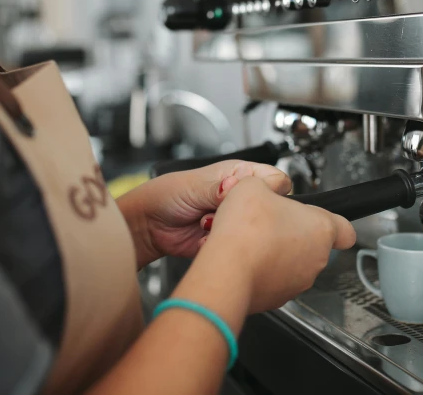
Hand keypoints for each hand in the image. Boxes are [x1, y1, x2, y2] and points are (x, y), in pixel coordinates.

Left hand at [116, 161, 290, 267]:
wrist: (148, 225)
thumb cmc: (167, 195)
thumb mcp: (195, 185)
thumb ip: (220, 188)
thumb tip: (240, 186)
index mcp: (239, 175)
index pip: (275, 180)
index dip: (269, 189)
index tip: (251, 196)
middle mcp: (240, 198)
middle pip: (268, 208)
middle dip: (246, 213)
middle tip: (221, 209)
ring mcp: (234, 220)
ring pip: (253, 230)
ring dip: (230, 229)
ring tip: (205, 222)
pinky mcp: (228, 241)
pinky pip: (237, 247)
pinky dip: (221, 244)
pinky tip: (203, 236)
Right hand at [201, 177, 355, 312]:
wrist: (226, 272)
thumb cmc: (245, 231)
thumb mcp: (253, 185)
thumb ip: (267, 183)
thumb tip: (266, 188)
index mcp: (320, 228)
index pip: (346, 230)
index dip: (335, 222)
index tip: (322, 219)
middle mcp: (316, 259)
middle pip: (313, 243)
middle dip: (292, 232)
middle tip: (269, 222)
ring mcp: (298, 282)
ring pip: (293, 264)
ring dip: (277, 253)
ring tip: (252, 241)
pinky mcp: (277, 298)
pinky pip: (274, 281)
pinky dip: (262, 271)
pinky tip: (244, 260)